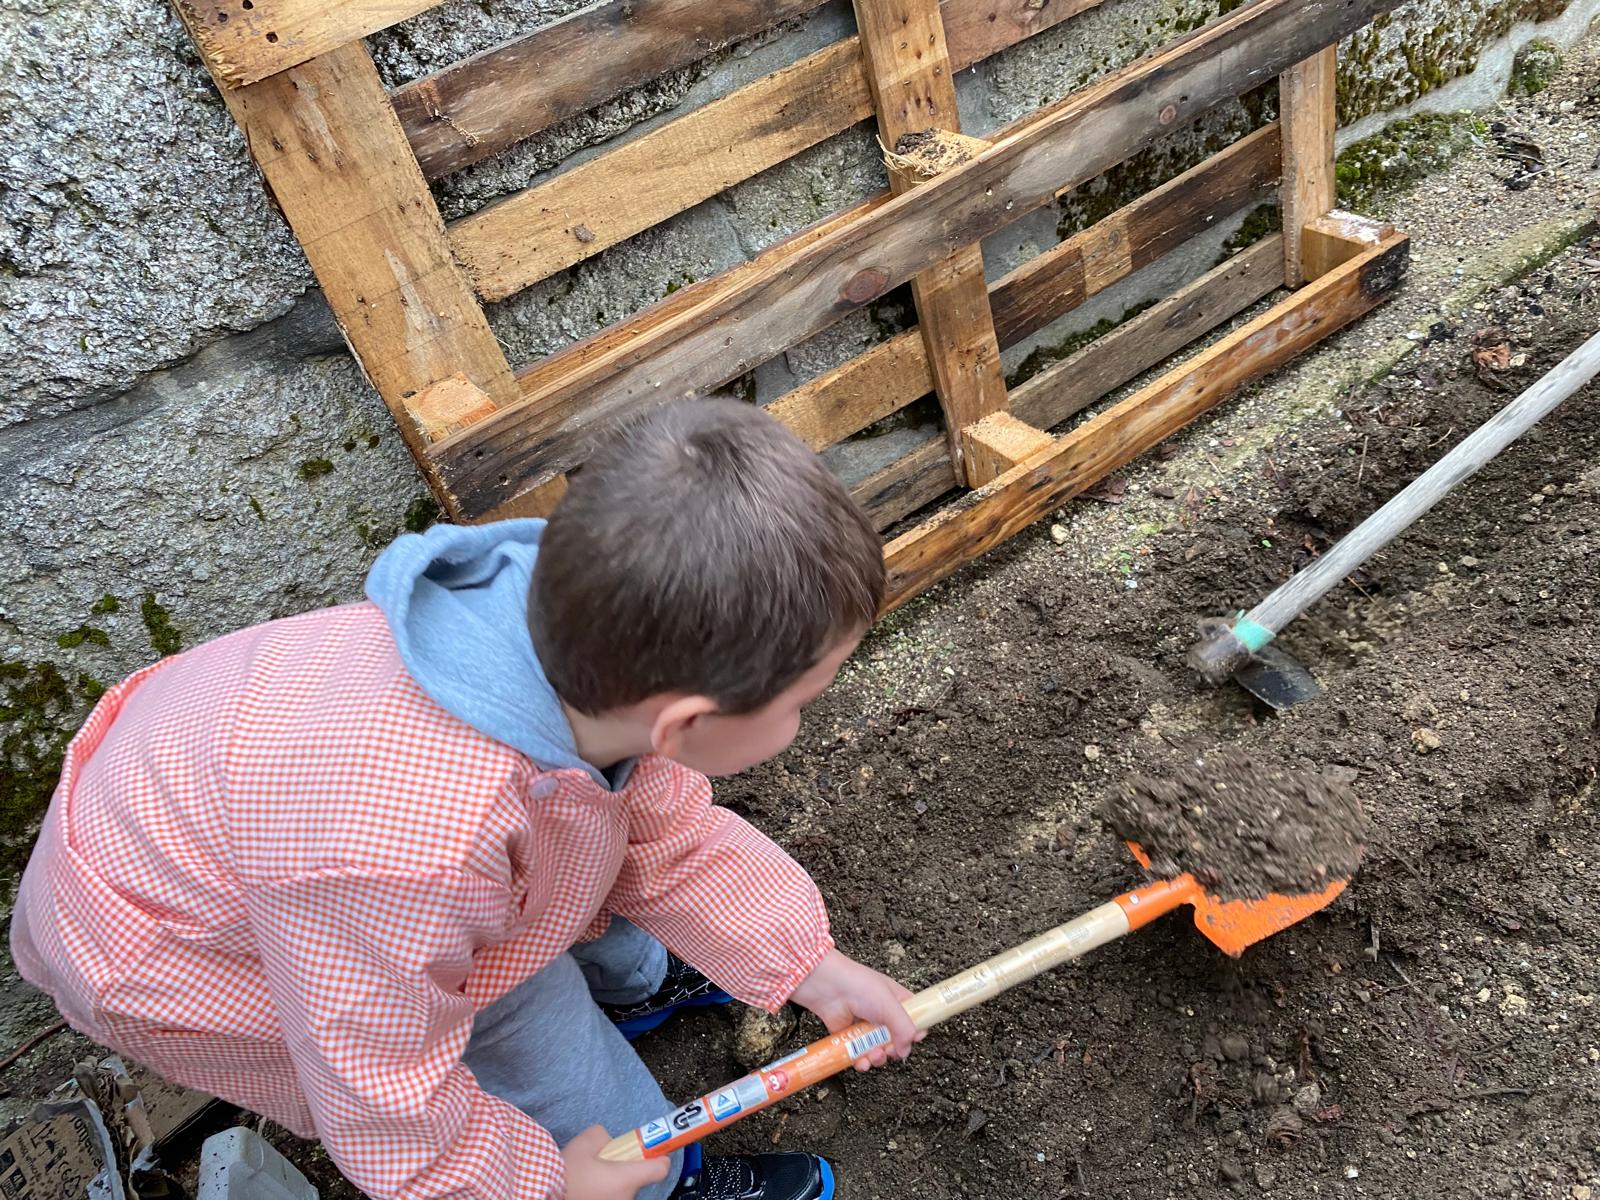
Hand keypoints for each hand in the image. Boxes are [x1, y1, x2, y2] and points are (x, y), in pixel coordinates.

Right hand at [562, 1126, 670, 1199]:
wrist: (542, 1195)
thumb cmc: (565, 1174)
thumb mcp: (584, 1143)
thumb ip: (604, 1136)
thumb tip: (610, 1141)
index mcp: (626, 1179)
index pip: (661, 1169)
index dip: (659, 1156)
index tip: (650, 1149)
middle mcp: (627, 1198)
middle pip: (637, 1178)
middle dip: (624, 1169)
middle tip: (602, 1163)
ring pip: (622, 1190)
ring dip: (611, 1183)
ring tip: (587, 1179)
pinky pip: (611, 1198)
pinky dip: (602, 1193)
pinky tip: (584, 1189)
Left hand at [788, 949, 923, 1070]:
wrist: (828, 988)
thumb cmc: (859, 986)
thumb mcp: (890, 1005)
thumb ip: (904, 1029)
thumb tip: (905, 1050)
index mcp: (897, 1001)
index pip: (914, 1020)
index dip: (915, 1032)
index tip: (912, 1040)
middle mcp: (883, 1014)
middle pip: (897, 1040)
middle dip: (894, 1049)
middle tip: (889, 1048)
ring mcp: (866, 1026)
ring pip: (879, 1050)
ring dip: (877, 1058)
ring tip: (873, 1054)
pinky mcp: (850, 1035)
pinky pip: (860, 1054)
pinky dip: (861, 1061)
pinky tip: (861, 1061)